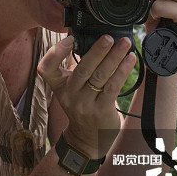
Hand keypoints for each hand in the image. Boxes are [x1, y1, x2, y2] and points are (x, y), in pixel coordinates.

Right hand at [37, 34, 135, 157]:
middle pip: (82, 68)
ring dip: (114, 58)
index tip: (69, 39)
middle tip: (109, 37)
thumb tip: (95, 38)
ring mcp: (85, 104)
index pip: (46, 68)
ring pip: (100, 76)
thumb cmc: (83, 105)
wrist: (87, 139)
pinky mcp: (101, 110)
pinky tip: (130, 60)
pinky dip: (122, 71)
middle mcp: (69, 94)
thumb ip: (79, 67)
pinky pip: (113, 87)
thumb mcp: (72, 88)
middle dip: (97, 50)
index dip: (55, 52)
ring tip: (125, 44)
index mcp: (59, 85)